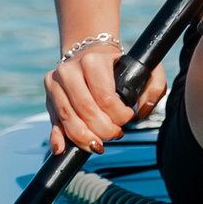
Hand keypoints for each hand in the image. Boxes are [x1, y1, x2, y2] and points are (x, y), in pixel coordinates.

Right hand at [44, 41, 163, 154]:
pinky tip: (62, 148)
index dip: (118, 115)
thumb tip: (142, 110)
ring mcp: (55, 84)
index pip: (105, 97)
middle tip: (116, 134)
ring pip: (68, 118)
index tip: (128, 118)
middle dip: (103, 129)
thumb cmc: (119, 67)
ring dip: (85, 137)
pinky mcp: (49, 98)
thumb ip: (153, 87)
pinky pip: (54, 122)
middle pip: (86, 110)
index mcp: (93, 61)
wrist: (90, 54)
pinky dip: (58, 138)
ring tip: (99, 144)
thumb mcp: (144, 69)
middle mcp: (69, 70)